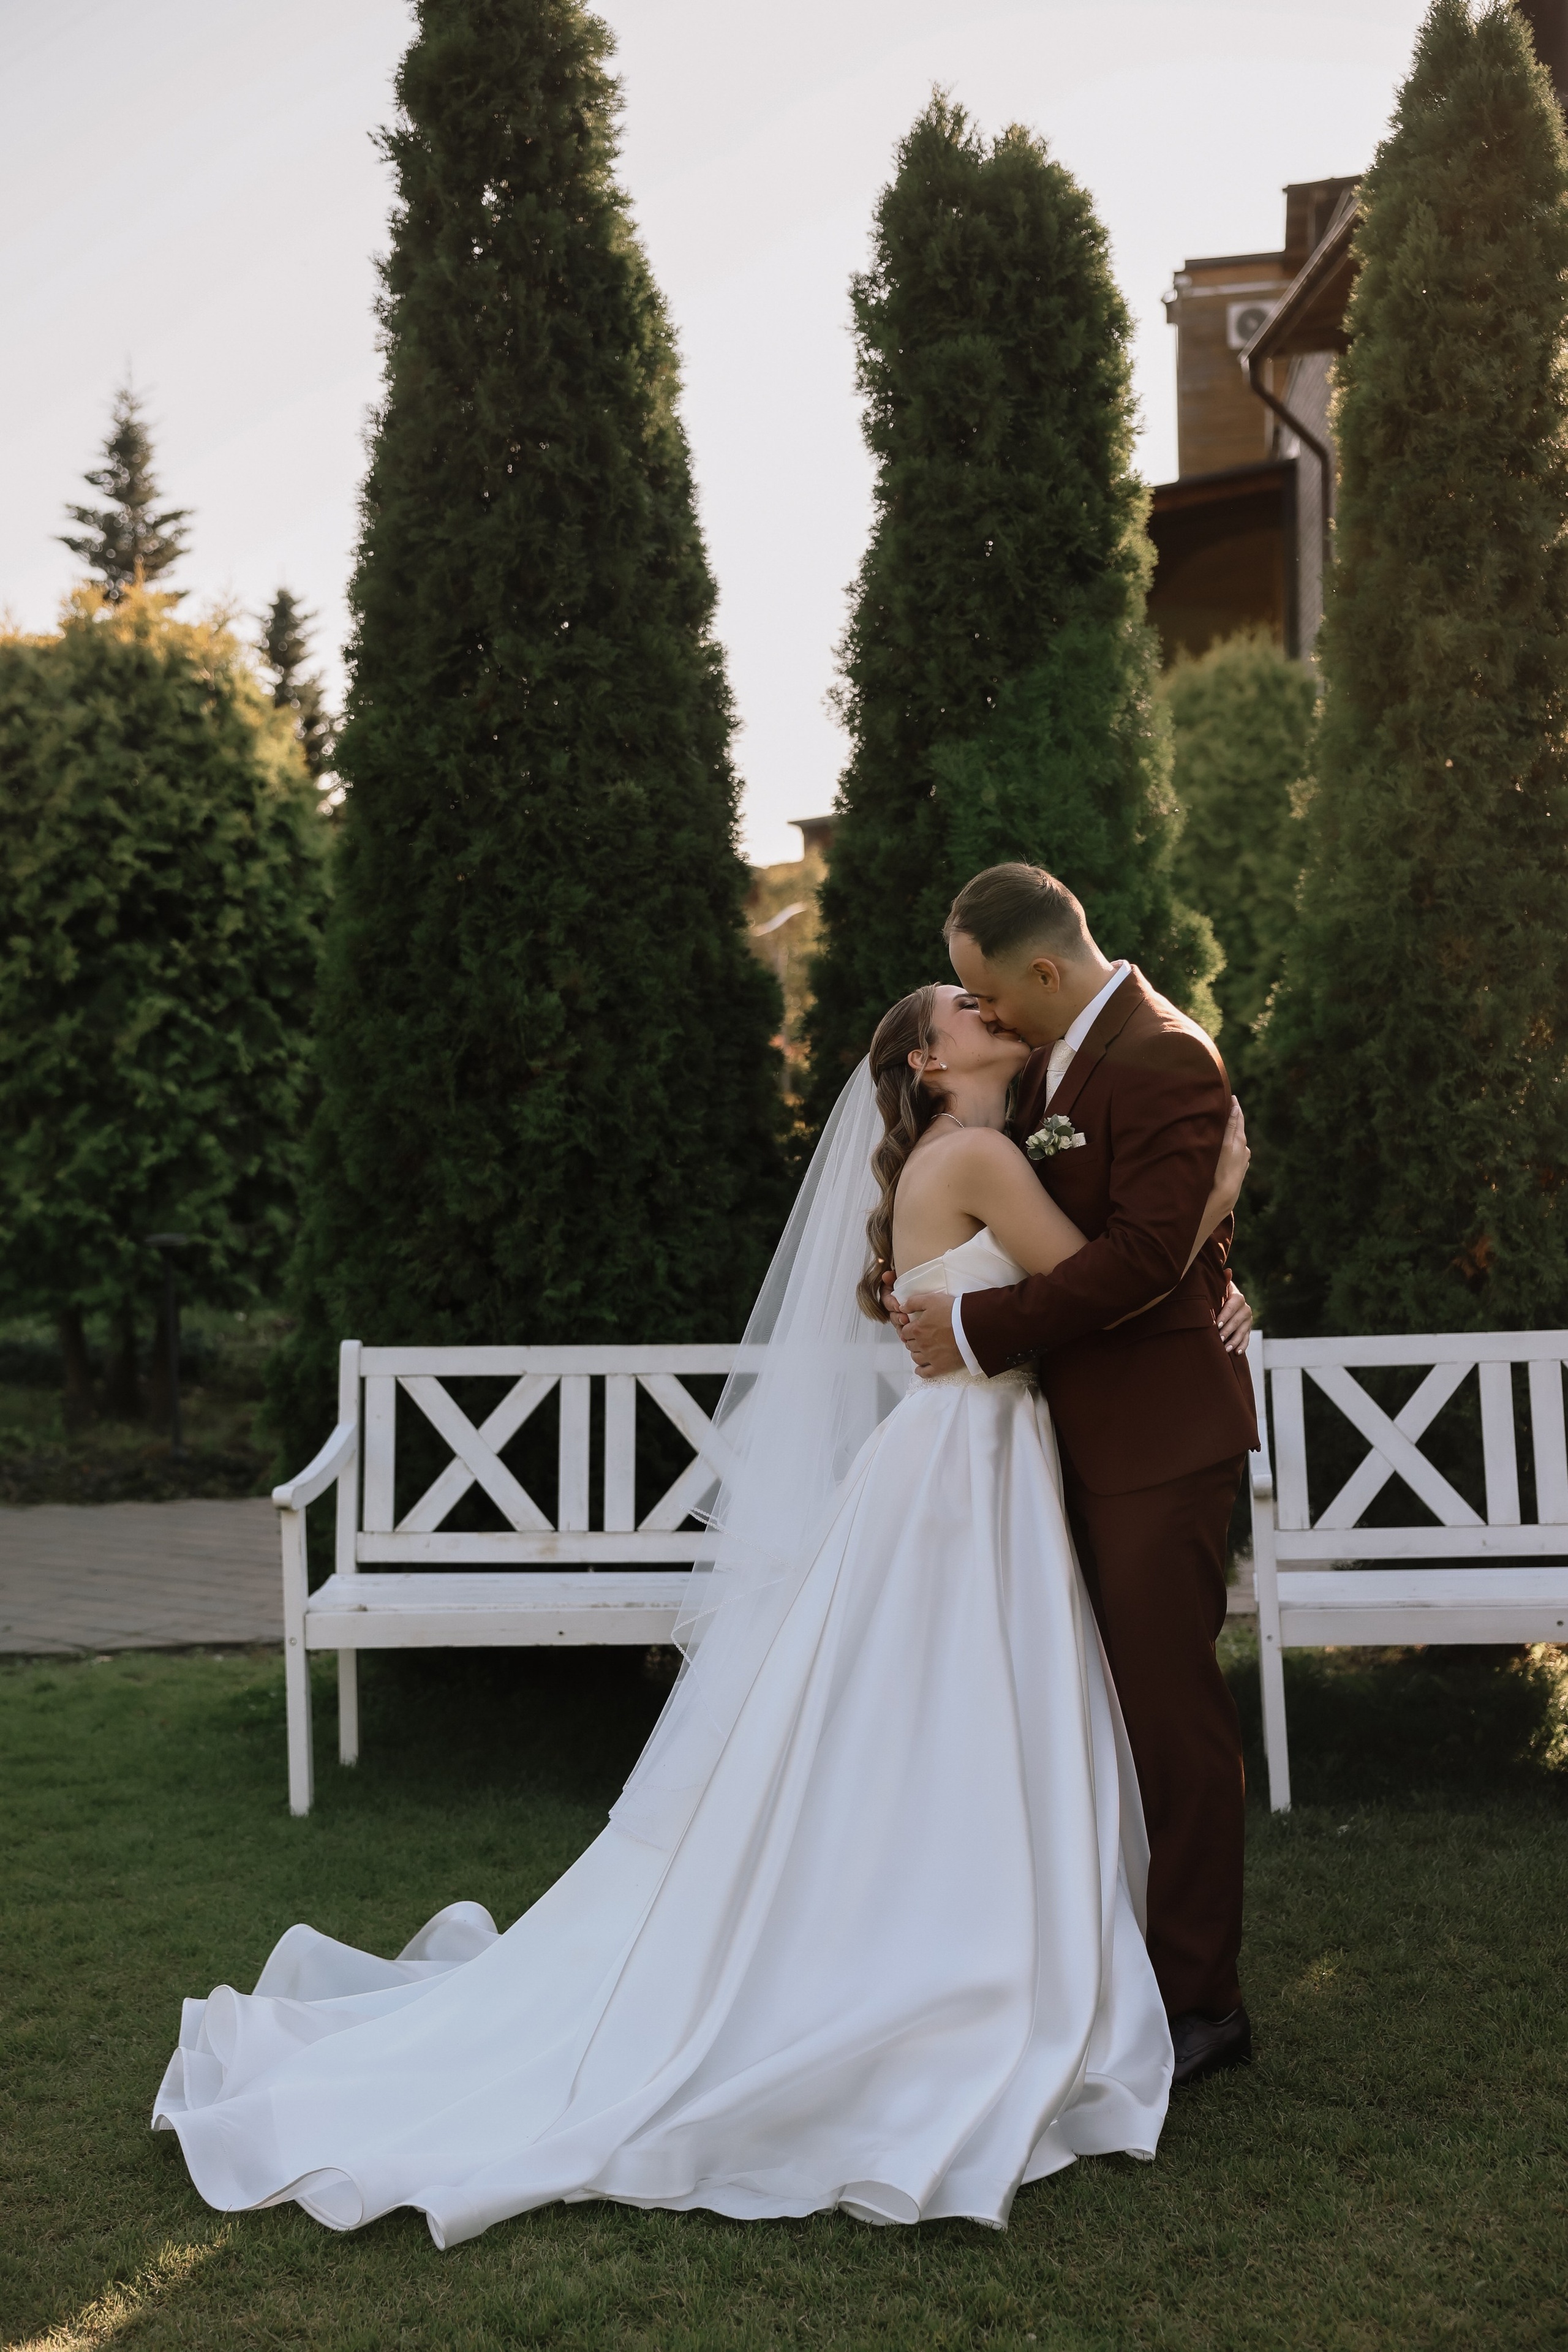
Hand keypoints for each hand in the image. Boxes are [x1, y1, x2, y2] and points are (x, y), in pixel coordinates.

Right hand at [879, 1266, 910, 1332]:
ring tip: (908, 1328)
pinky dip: (905, 1335)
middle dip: (897, 1318)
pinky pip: (904, 1332)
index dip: (891, 1304)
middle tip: (905, 1319)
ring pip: (898, 1324)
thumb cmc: (915, 1283)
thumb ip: (893, 1276)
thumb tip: (886, 1275)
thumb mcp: (903, 1277)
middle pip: (892, 1314)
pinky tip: (907, 1338)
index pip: (886, 1300)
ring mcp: (901, 1316)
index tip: (897, 1306)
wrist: (932, 1289)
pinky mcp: (909, 1325)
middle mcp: (895, 1307)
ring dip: (901, 1328)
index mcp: (891, 1295)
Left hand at [899, 1291, 963, 1377]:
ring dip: (915, 1353)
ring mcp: (931, 1357)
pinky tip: (919, 1369)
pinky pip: (926, 1373)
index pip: (905, 1332)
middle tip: (917, 1338)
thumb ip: (913, 1302)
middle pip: (910, 1345)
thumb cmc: (953, 1312)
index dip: (907, 1329)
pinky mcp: (941, 1366)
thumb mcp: (931, 1300)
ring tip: (920, 1350)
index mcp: (917, 1329)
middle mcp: (921, 1345)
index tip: (911, 1329)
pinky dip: (921, 1371)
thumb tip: (901, 1308)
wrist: (972, 1327)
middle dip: (912, 1341)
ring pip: (916, 1358)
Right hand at [1215, 1096, 1249, 1214]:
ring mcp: (1241, 1160)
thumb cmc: (1220, 1170)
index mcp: (1240, 1141)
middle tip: (1225, 1106)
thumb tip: (1236, 1108)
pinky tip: (1223, 1146)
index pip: (1238, 1118)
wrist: (1223, 1197)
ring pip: (1236, 1141)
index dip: (1234, 1107)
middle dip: (1233, 1118)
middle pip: (1239, 1129)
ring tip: (1221, 1125)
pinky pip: (1234, 1152)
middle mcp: (1243, 1149)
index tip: (1231, 1096)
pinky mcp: (1237, 1169)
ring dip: (1230, 1132)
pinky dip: (1229, 1145)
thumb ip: (1231, 1126)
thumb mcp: (1225, 1145)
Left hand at [1217, 1279, 1252, 1354]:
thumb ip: (1223, 1281)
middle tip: (1218, 1338)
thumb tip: (1228, 1271)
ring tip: (1225, 1349)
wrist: (1227, 1302)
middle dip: (1227, 1330)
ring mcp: (1248, 1321)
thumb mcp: (1220, 1288)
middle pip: (1237, 1321)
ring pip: (1242, 1332)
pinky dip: (1242, 1346)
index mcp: (1238, 1297)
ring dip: (1234, 1341)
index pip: (1232, 1306)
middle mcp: (1245, 1309)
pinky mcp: (1248, 1330)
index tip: (1216, 1324)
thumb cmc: (1218, 1294)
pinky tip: (1237, 1353)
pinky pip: (1246, 1339)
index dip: (1225, 1315)